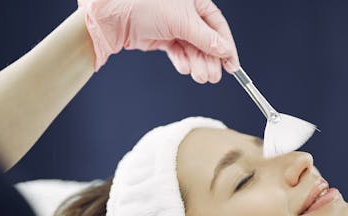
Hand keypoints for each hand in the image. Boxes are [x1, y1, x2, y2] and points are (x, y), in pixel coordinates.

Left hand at [78, 0, 239, 82]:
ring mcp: (173, 26)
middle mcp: (186, 13)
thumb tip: (225, 51)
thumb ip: (206, 38)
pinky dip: (182, 61)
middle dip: (210, 60)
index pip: (218, 26)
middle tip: (214, 77)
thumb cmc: (146, 4)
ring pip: (192, 48)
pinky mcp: (161, 38)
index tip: (232, 66)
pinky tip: (185, 68)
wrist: (114, 14)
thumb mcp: (184, 21)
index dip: (226, 47)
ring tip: (201, 76)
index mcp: (196, 2)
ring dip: (197, 63)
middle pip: (205, 40)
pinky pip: (177, 52)